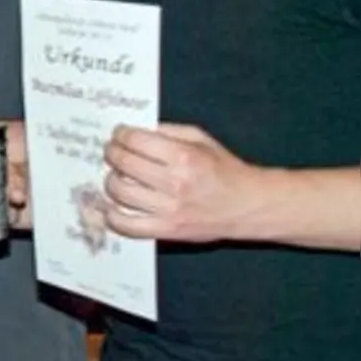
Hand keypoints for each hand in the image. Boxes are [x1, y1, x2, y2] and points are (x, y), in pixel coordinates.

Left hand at [103, 123, 267, 242]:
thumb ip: (167, 131)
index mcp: (184, 157)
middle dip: (112, 153)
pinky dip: (113, 215)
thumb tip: (134, 130)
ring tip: (117, 176)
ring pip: (120, 192)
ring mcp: (169, 209)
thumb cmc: (225, 170)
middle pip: (123, 164)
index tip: (119, 135)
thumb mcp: (201, 139)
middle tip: (113, 152)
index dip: (120, 135)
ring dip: (111, 181)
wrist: (249, 206)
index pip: (135, 141)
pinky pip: (127, 225)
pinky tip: (113, 206)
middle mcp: (175, 183)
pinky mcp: (167, 230)